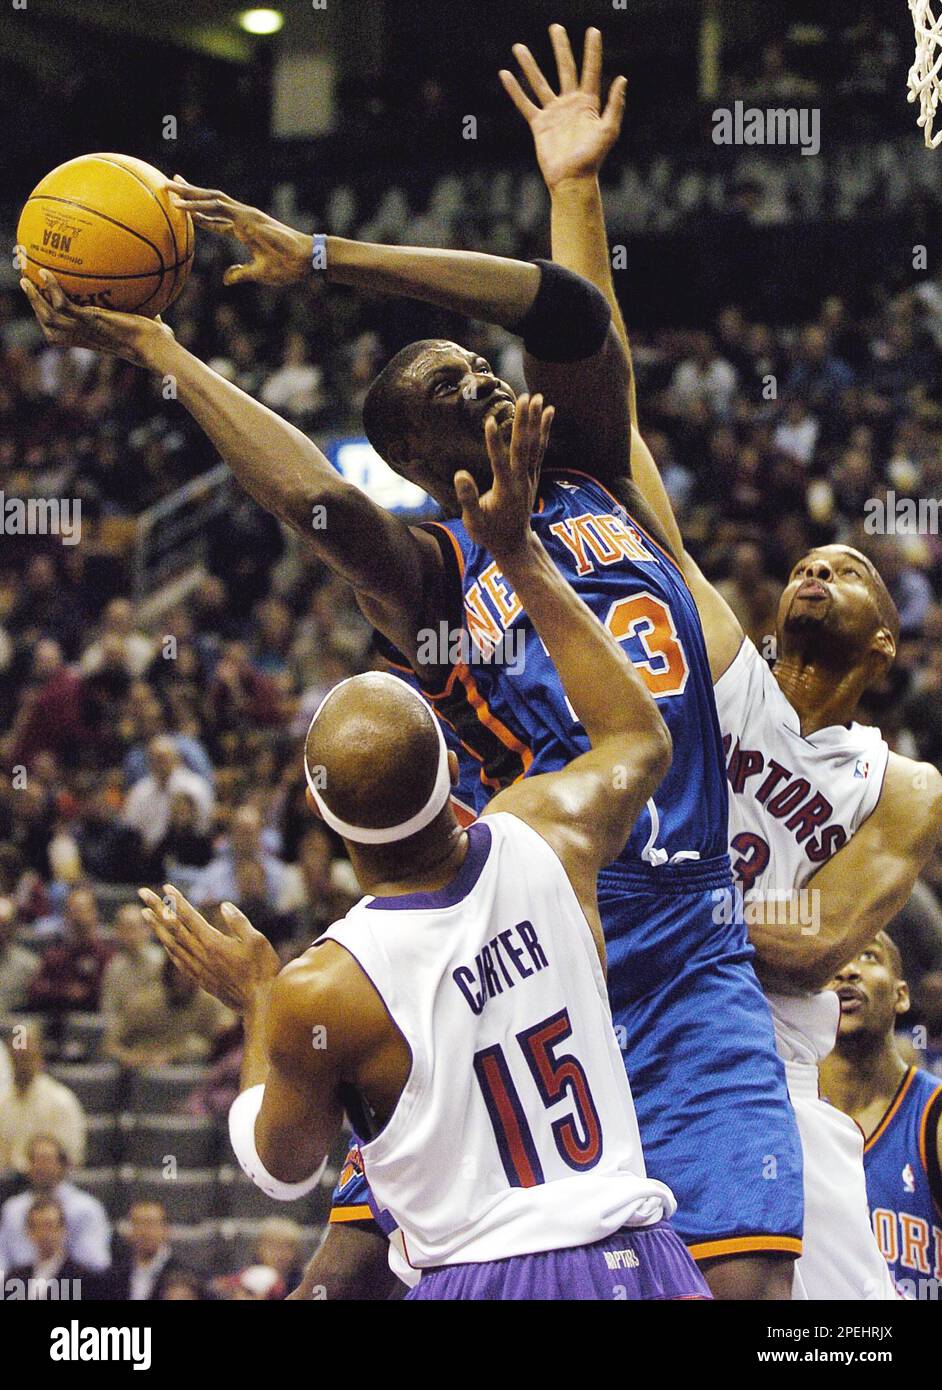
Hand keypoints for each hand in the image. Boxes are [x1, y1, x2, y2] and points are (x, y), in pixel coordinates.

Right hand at [19, 268, 170, 365]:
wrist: (157, 350)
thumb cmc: (157, 341)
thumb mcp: (142, 324)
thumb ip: (141, 312)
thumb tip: (153, 296)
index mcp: (90, 339)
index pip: (61, 334)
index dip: (48, 320)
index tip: (43, 303)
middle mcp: (84, 336)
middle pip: (48, 326)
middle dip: (34, 306)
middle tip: (26, 283)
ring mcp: (86, 329)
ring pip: (48, 316)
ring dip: (34, 297)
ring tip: (25, 278)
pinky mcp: (91, 321)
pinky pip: (63, 305)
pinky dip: (51, 289)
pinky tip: (46, 273)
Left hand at [140, 884, 279, 1013]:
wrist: (258, 1003)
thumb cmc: (262, 970)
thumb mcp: (257, 941)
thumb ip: (238, 922)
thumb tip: (223, 906)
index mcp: (214, 943)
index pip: (190, 917)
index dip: (177, 901)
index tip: (166, 888)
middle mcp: (201, 955)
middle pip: (174, 927)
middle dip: (157, 908)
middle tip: (142, 893)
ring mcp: (198, 968)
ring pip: (171, 944)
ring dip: (156, 927)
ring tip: (144, 913)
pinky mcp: (200, 979)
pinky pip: (177, 960)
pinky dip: (167, 947)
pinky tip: (163, 941)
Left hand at [169, 177, 311, 286]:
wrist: (305, 260)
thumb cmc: (287, 267)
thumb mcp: (257, 273)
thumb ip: (240, 274)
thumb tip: (226, 279)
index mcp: (244, 228)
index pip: (216, 216)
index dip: (198, 211)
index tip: (182, 205)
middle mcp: (242, 216)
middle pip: (210, 200)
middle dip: (189, 191)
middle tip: (169, 183)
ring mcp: (244, 214)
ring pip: (210, 198)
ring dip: (188, 192)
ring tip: (167, 187)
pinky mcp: (246, 217)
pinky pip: (217, 208)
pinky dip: (198, 205)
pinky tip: (181, 205)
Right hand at [454, 393, 552, 562]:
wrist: (514, 544)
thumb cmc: (489, 534)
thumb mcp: (474, 522)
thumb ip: (468, 498)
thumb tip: (460, 474)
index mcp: (505, 490)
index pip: (499, 462)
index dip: (493, 442)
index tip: (489, 420)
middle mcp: (522, 480)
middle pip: (522, 447)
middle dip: (524, 422)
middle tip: (525, 398)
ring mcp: (530, 477)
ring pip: (534, 445)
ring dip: (536, 421)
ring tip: (538, 398)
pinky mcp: (533, 475)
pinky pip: (540, 449)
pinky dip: (544, 431)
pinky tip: (548, 412)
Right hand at [501, 26, 625, 189]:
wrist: (571, 180)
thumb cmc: (592, 159)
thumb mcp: (609, 131)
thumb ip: (615, 105)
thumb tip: (622, 78)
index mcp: (589, 103)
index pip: (590, 70)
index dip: (592, 51)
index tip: (593, 31)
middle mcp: (570, 104)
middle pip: (564, 69)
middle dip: (560, 48)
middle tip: (555, 28)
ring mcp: (553, 113)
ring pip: (540, 82)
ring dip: (530, 65)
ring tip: (519, 47)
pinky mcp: (539, 125)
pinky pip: (525, 103)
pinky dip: (514, 90)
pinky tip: (505, 75)